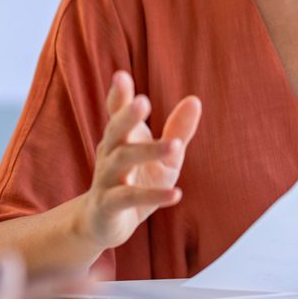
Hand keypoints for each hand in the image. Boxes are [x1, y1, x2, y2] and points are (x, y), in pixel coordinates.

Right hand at [78, 71, 200, 255]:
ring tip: (175, 146)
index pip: (117, 112)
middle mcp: (109, 154)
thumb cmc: (136, 182)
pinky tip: (176, 194)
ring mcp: (106, 179)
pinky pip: (129, 198)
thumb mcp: (165, 158)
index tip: (121, 76)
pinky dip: (153, 196)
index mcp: (120, 138)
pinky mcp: (109, 205)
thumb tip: (194, 99)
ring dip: (148, 152)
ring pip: (122, 161)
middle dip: (127, 116)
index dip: (119, 95)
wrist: (102, 223)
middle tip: (143, 101)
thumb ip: (178, 130)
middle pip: (115, 131)